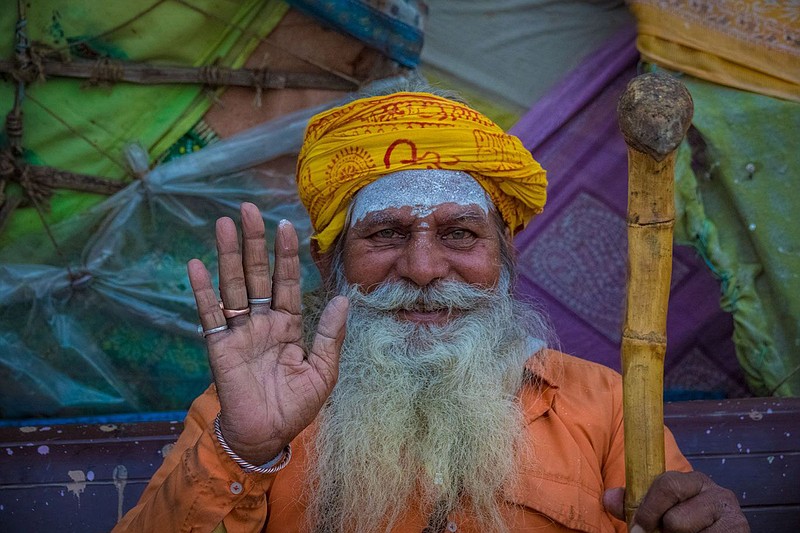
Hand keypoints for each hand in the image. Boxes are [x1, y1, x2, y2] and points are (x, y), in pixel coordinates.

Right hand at [188, 202, 348, 464]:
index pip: (285, 282)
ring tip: (223, 224)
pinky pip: (211, 315)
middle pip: (256, 274)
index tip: (286, 225)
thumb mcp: (323, 370)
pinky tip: (197, 265)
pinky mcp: (220, 347)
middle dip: (254, 242)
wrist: (267, 436)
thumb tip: (343, 299)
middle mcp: (262, 322)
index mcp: (287, 325)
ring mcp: (239, 332)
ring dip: (227, 256)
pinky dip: (203, 291)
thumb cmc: (296, 406)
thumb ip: (330, 334)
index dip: (285, 255)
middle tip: (248, 209)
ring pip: (233, 286)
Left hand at [603, 471, 748, 531]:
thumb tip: (608, 498)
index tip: (636, 530)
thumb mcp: (659, 510)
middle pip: (675, 519)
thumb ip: (633, 505)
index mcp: (695, 481)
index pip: (666, 486)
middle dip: (665, 532)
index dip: (647, 511)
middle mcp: (719, 494)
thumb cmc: (683, 524)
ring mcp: (734, 517)